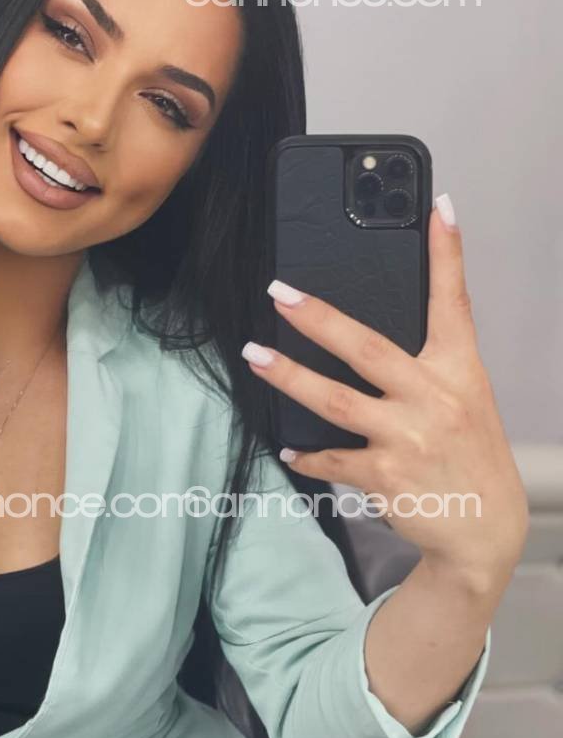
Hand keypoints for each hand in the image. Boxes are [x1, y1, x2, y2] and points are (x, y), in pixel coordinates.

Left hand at [240, 194, 528, 585]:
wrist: (483, 528)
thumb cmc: (468, 456)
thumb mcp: (465, 400)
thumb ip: (427, 367)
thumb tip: (367, 339)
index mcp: (458, 371)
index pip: (454, 302)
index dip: (447, 254)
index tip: (438, 209)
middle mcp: (435, 398)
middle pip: (367, 346)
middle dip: (318, 317)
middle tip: (278, 292)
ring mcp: (408, 436)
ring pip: (335, 400)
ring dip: (288, 376)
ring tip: (254, 355)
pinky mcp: (385, 475)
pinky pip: (331, 457)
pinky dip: (306, 453)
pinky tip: (288, 446)